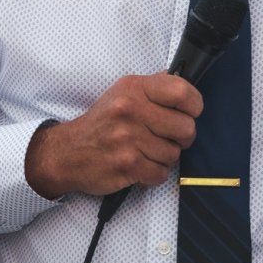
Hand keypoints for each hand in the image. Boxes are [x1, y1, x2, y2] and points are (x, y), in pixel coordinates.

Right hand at [24, 74, 201, 198]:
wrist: (68, 152)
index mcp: (134, 88)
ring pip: (174, 154)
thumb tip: (186, 88)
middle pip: (186, 128)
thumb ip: (154, 88)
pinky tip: (141, 166)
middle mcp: (130, 110)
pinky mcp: (126, 164)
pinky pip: (160, 174)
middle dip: (182, 138)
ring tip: (147, 153)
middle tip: (168, 139)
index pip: (182, 92)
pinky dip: (154, 174)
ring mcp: (127, 138)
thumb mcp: (123, 93)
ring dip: (164, 158)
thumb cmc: (102, 123)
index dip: (194, 106)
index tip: (189, 113)